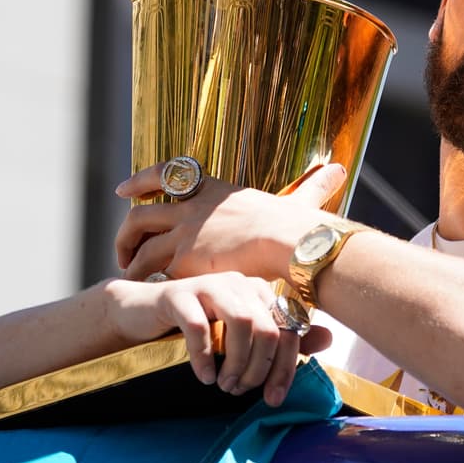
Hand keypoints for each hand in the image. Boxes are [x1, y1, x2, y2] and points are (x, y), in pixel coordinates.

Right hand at [104, 273, 331, 406]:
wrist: (143, 312)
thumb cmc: (198, 325)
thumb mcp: (240, 336)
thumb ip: (281, 336)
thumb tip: (329, 339)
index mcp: (260, 292)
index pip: (287, 329)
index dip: (285, 368)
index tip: (273, 399)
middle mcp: (240, 283)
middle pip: (268, 328)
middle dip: (258, 368)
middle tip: (240, 391)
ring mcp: (210, 285)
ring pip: (241, 323)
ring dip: (235, 362)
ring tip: (224, 385)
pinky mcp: (179, 294)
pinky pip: (200, 326)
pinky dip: (204, 357)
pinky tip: (203, 375)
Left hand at [113, 162, 347, 281]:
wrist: (289, 241)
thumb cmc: (298, 226)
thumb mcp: (300, 199)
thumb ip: (313, 187)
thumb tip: (339, 169)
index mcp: (214, 189)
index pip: (168, 172)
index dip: (142, 180)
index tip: (124, 189)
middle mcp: (192, 207)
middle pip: (141, 212)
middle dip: (126, 231)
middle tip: (124, 248)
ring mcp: (185, 231)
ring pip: (139, 245)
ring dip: (129, 260)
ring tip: (129, 276)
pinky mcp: (183, 258)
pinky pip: (151, 270)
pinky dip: (144, 281)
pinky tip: (146, 293)